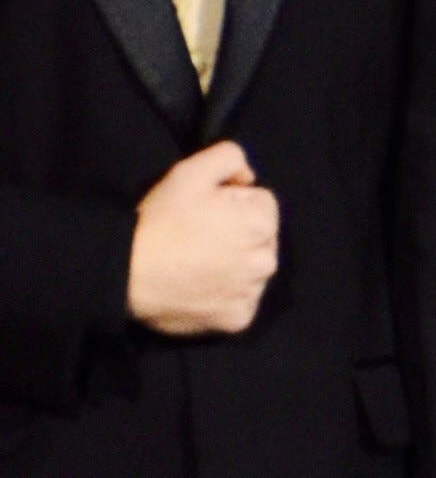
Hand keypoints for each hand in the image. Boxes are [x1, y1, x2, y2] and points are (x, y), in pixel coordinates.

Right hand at [127, 141, 281, 334]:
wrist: (125, 273)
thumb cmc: (159, 219)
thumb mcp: (191, 170)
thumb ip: (230, 157)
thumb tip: (248, 178)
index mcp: (261, 222)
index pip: (261, 202)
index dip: (232, 200)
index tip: (205, 209)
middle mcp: (266, 260)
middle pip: (261, 237)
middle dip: (239, 232)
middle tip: (199, 235)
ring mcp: (252, 293)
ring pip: (253, 270)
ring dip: (236, 264)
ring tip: (197, 262)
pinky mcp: (237, 319)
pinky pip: (240, 301)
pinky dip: (226, 295)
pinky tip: (200, 286)